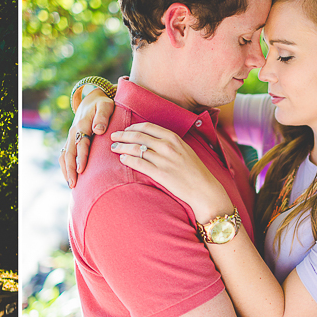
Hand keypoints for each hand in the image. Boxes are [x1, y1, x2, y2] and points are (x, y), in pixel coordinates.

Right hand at [59, 88, 114, 187]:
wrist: (91, 101)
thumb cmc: (102, 104)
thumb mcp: (105, 105)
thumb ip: (103, 116)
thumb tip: (98, 130)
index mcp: (82, 125)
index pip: (81, 145)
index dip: (80, 158)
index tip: (81, 170)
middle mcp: (73, 133)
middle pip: (69, 154)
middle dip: (70, 170)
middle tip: (73, 184)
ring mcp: (70, 138)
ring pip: (64, 156)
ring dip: (66, 170)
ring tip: (71, 185)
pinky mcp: (71, 141)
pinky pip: (65, 155)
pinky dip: (65, 167)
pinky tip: (71, 178)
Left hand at [110, 122, 232, 221]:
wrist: (204, 189)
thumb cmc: (194, 171)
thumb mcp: (184, 149)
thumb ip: (169, 143)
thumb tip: (152, 139)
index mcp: (174, 138)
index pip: (147, 127)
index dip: (133, 127)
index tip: (125, 129)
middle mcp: (168, 146)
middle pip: (138, 136)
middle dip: (122, 135)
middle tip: (113, 137)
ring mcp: (163, 160)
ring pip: (136, 149)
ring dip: (121, 147)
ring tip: (114, 148)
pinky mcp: (160, 174)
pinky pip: (138, 163)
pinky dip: (127, 160)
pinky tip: (122, 159)